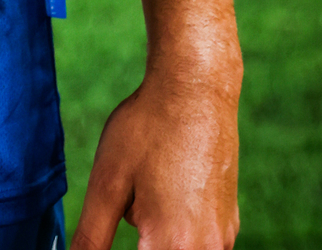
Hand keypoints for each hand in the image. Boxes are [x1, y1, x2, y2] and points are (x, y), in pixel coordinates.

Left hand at [70, 62, 239, 249]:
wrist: (195, 88)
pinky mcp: (230, 224)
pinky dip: (177, 225)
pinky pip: (197, 240)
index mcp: (171, 246)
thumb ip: (91, 236)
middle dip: (142, 238)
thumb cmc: (148, 129)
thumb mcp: (108, 182)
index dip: (126, 239)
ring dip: (157, 235)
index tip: (124, 209)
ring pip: (176, 248)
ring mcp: (223, 239)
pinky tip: (167, 183)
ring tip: (150, 186)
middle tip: (135, 196)